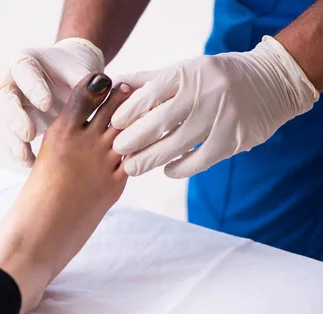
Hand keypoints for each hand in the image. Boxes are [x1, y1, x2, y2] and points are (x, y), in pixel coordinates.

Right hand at [0, 38, 103, 165]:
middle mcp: (11, 85)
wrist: (68, 77)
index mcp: (25, 63)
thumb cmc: (73, 70)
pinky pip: (12, 141)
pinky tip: (31, 164)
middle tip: (29, 134)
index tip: (46, 104)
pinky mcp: (14, 127)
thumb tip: (100, 84)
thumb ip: (84, 79)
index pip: (24, 73)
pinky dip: (20, 153)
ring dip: (14, 142)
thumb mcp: (79, 72)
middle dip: (16, 119)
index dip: (33, 89)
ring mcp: (10, 108)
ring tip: (26, 157)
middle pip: (6, 101)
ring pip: (5, 125)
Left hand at [110, 36, 319, 177]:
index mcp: (188, 74)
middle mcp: (203, 94)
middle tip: (116, 151)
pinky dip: (180, 168)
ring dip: (150, 159)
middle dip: (133, 140)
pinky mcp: (233, 139)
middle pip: (159, 122)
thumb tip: (116, 84)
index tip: (113, 125)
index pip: (150, 94)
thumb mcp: (186, 70)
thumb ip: (150, 80)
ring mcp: (220, 117)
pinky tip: (167, 170)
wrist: (273, 82)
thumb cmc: (217, 76)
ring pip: (176, 145)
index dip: (128, 112)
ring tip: (132, 167)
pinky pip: (200, 160)